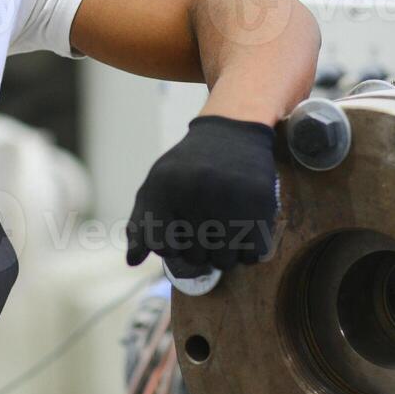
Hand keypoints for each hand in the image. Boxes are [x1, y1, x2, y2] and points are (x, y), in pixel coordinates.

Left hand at [125, 116, 277, 269]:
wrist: (231, 132)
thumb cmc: (188, 166)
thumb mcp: (157, 185)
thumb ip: (141, 224)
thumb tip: (133, 261)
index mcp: (165, 189)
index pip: (162, 246)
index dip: (171, 245)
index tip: (179, 231)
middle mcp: (195, 194)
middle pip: (195, 257)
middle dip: (199, 248)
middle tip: (205, 226)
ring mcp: (230, 201)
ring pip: (225, 261)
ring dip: (224, 253)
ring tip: (224, 230)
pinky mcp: (261, 206)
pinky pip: (253, 254)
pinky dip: (249, 250)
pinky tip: (244, 231)